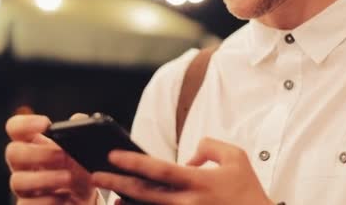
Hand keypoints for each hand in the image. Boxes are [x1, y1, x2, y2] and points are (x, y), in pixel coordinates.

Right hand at [5, 114, 97, 204]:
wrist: (84, 200)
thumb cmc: (77, 169)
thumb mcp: (82, 151)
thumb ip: (79, 133)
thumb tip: (79, 118)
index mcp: (33, 144)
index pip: (15, 128)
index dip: (25, 123)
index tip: (46, 123)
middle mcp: (23, 164)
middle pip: (12, 153)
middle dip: (37, 153)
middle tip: (62, 156)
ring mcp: (24, 187)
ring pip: (17, 181)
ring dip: (45, 178)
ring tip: (68, 178)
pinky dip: (48, 201)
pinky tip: (64, 198)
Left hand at [92, 137, 273, 204]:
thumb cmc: (248, 190)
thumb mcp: (236, 157)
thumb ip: (210, 147)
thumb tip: (189, 156)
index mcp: (199, 182)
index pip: (160, 169)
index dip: (135, 161)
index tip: (113, 154)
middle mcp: (188, 203)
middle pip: (146, 193)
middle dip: (118, 183)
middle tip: (96, 175)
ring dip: (128, 204)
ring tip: (110, 198)